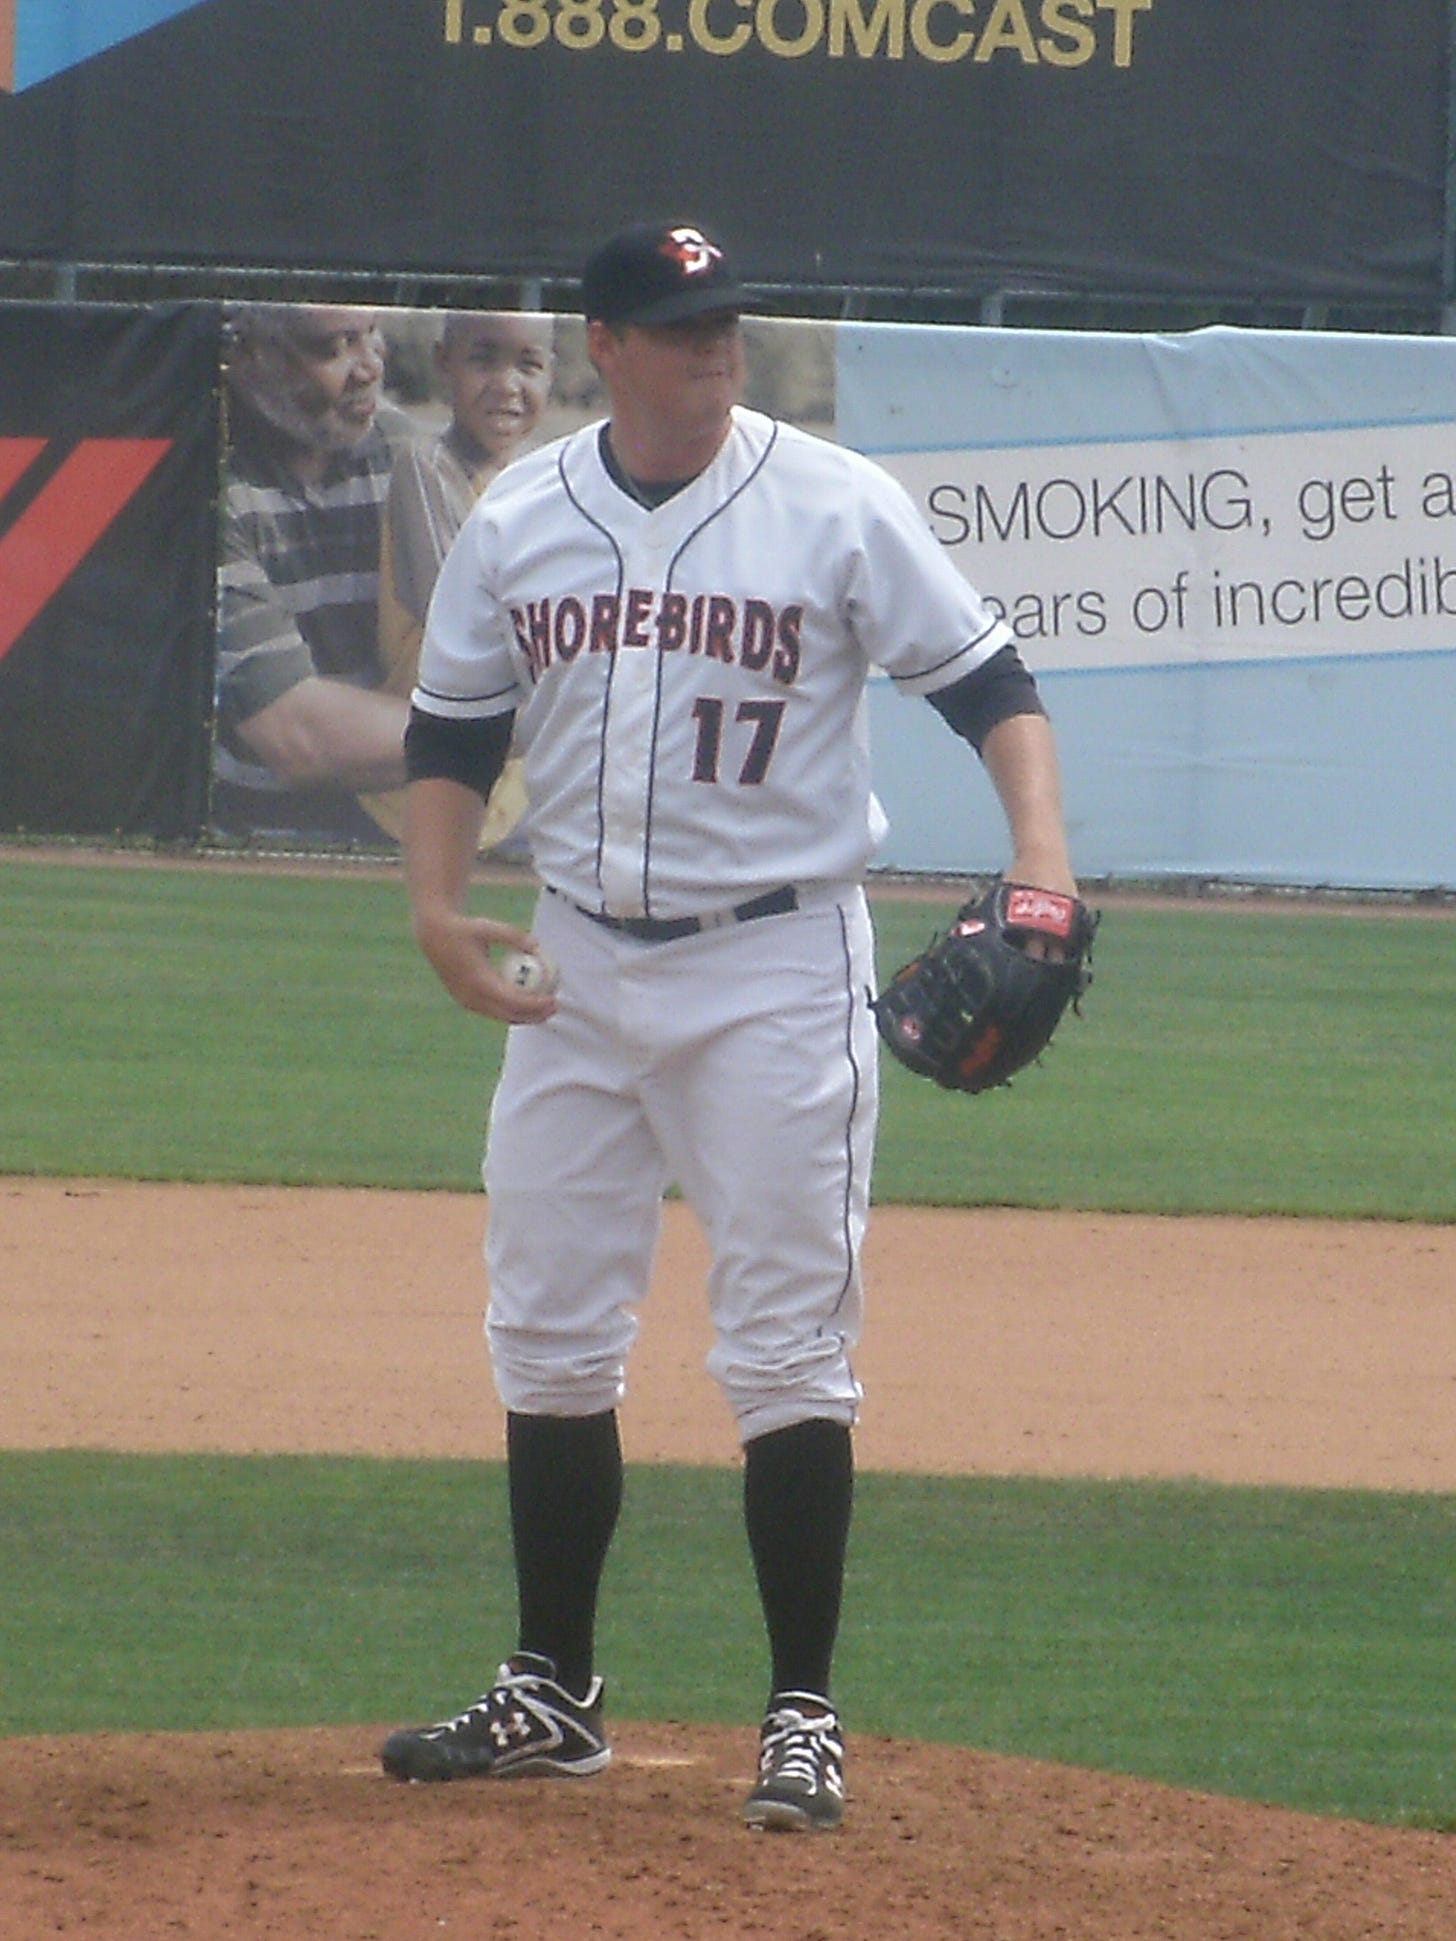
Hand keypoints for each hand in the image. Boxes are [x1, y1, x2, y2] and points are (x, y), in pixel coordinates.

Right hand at [413, 909, 558, 1023]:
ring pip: (501, 1016)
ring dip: (524, 1016)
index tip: (553, 999)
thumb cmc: (464, 929)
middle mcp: (472, 997)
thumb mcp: (488, 927)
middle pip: (509, 1015)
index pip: (513, 1000)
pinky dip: (511, 1010)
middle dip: (534, 1015)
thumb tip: (538, 946)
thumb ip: (513, 936)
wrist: (433, 935)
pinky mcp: (465, 1002)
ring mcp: (467, 1002)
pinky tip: (527, 1004)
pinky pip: (492, 1011)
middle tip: (555, 1006)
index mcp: (479, 981)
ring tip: (545, 1009)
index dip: (535, 1004)